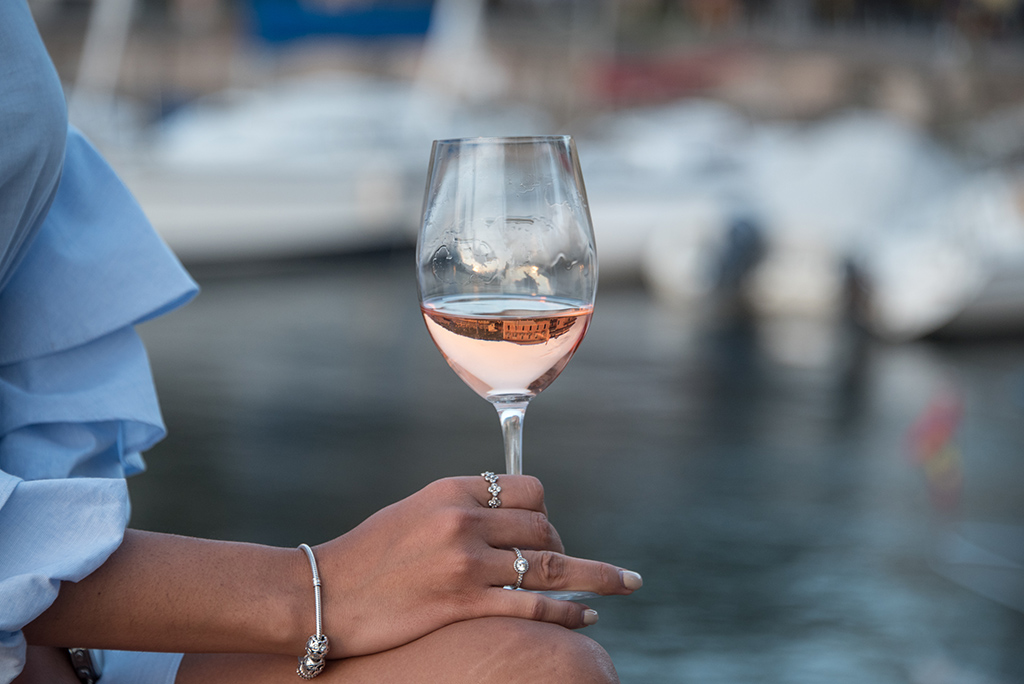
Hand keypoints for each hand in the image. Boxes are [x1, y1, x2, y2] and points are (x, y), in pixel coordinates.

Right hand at [313, 475, 640, 657]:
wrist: (323, 594)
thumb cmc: (367, 555)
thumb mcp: (414, 511)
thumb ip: (461, 508)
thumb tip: (506, 513)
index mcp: (450, 490)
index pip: (524, 488)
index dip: (543, 511)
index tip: (544, 530)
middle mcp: (462, 520)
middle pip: (541, 527)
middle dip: (561, 547)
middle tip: (565, 566)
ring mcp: (464, 562)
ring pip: (550, 565)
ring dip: (595, 576)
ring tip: (627, 583)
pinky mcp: (462, 603)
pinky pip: (533, 605)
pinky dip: (568, 611)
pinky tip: (589, 616)